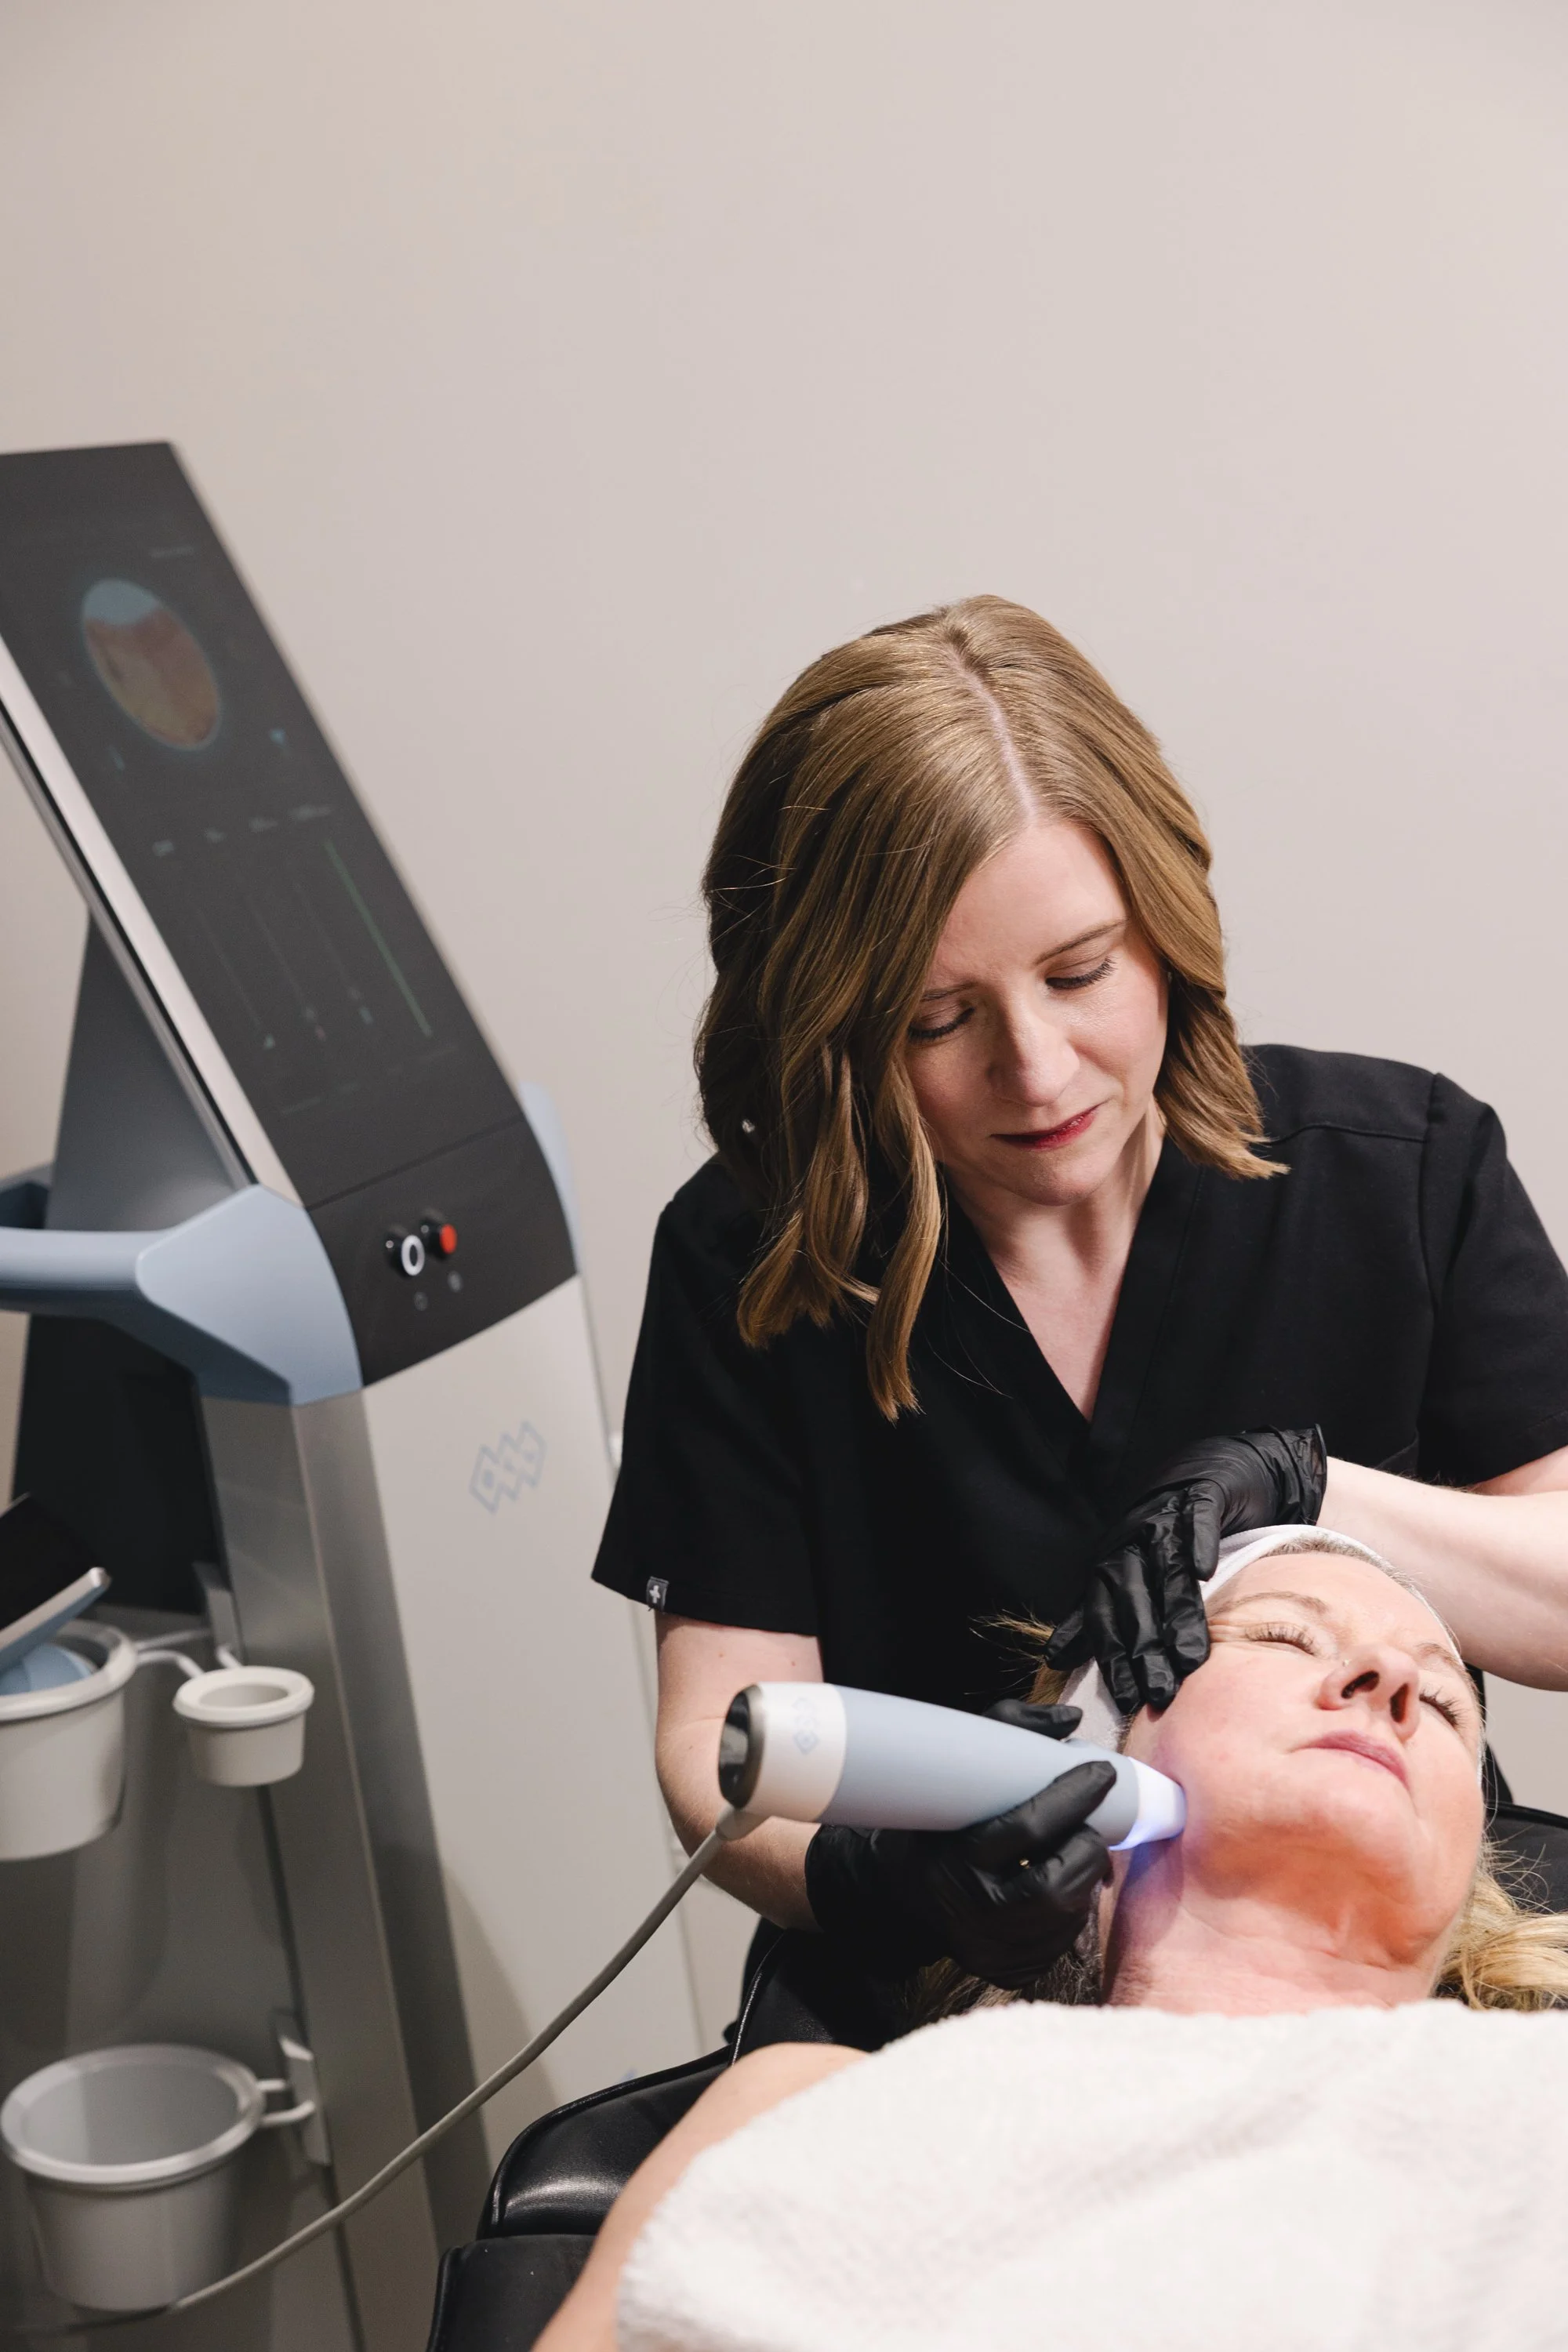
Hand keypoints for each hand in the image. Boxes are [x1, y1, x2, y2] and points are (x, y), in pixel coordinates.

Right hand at [804, 1701, 1115, 1988]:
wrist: (901, 1896)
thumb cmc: (934, 1827)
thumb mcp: (952, 1773)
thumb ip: (1008, 1730)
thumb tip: (1070, 1721)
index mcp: (956, 1861)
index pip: (1029, 1827)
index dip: (1072, 1797)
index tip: (1100, 1773)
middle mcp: (974, 1913)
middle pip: (1057, 1881)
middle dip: (1085, 1844)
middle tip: (1089, 1821)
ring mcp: (993, 1949)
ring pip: (1068, 1913)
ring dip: (1085, 1875)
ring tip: (1077, 1848)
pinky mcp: (1010, 1970)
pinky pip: (1063, 1940)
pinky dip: (1074, 1908)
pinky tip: (1063, 1883)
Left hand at [1044, 1425, 1326, 1713]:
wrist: (1211, 1468)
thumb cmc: (1168, 1530)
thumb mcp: (1129, 1572)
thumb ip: (1095, 1614)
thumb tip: (1055, 1657)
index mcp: (1111, 1564)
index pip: (1105, 1617)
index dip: (1113, 1657)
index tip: (1126, 1701)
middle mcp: (1131, 1542)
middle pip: (1135, 1600)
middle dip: (1144, 1647)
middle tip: (1160, 1693)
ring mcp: (1164, 1516)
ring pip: (1166, 1570)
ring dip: (1177, 1613)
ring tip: (1190, 1658)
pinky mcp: (1199, 1494)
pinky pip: (1197, 1519)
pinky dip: (1198, 1541)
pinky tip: (1204, 1570)